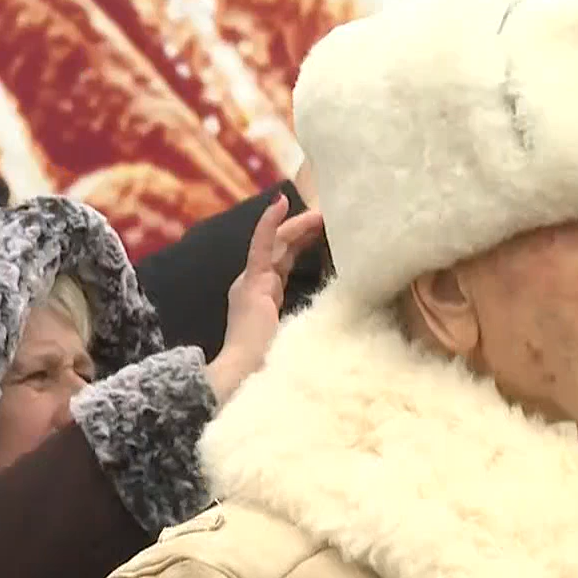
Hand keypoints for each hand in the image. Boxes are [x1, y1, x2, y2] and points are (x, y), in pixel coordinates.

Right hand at [206, 195, 326, 403]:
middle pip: (281, 249)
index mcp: (262, 297)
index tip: (321, 231)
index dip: (301, 244)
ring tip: (320, 212)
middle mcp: (253, 285)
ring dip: (298, 225)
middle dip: (303, 231)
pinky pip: (261, 245)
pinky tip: (281, 203)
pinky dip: (269, 223)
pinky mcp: (253, 281)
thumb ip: (304, 322)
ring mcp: (251, 281)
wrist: (244, 374)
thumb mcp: (293, 335)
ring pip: (276, 244)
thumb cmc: (268, 364)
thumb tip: (332, 321)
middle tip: (327, 216)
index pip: (283, 263)